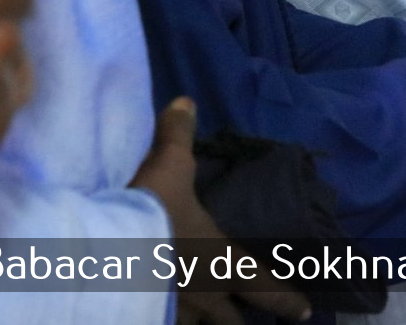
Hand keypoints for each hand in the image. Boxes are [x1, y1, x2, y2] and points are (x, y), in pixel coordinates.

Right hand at [135, 98, 310, 323]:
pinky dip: (158, 318)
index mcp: (221, 260)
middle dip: (236, 322)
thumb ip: (177, 136)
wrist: (102, 248)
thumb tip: (186, 102)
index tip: (304, 312)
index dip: (286, 300)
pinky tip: (151, 314)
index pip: (264, 286)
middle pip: (229, 322)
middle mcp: (204, 295)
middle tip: (242, 322)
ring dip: (196, 322)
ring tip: (192, 318)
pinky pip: (157, 323)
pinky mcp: (143, 317)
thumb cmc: (150, 208)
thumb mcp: (167, 166)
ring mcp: (173, 312)